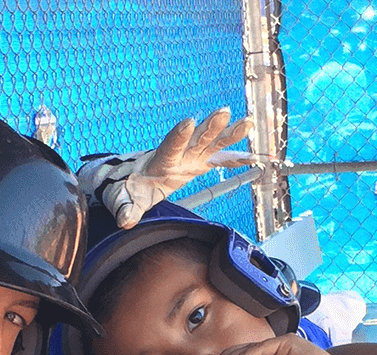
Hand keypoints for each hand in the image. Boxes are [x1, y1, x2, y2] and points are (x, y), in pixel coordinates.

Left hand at [83, 108, 254, 227]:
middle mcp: (179, 153)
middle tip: (224, 111)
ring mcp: (191, 156)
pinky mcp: (199, 162)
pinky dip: (235, 158)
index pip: (171, 145)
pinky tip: (252, 158)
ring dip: (229, 133)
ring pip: (212, 142)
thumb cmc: (131, 188)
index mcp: (161, 159)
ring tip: (248, 123)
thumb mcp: (126, 199)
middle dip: (210, 125)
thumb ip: (127, 208)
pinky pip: (219, 159)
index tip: (189, 122)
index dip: (179, 135)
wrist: (136, 179)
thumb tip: (124, 221)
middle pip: (197, 137)